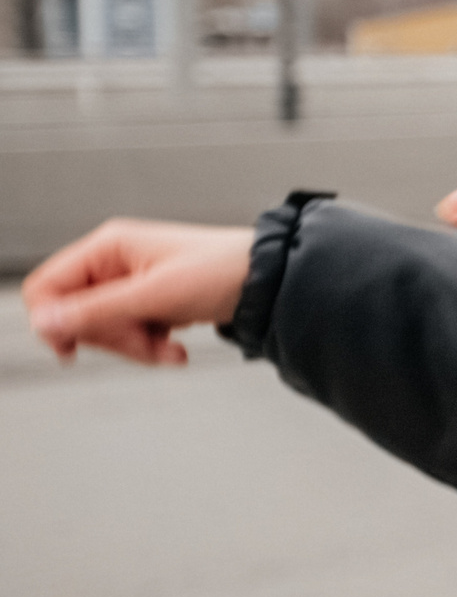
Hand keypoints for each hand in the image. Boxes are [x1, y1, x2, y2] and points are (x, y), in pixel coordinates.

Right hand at [23, 219, 255, 366]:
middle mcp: (117, 262)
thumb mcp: (154, 296)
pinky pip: (133, 333)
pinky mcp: (154, 302)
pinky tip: (177, 348)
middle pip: (78, 314)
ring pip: (107, 330)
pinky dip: (153, 346)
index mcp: (109, 247)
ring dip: (137, 346)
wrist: (272, 281)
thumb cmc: (223, 272)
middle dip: (112, 338)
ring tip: (169, 348)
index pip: (49, 286)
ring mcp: (135, 283)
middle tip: (145, 343)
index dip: (54, 320)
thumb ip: (97, 311)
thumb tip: (45, 323)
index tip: (73, 349)